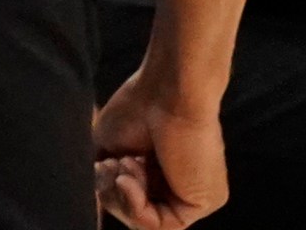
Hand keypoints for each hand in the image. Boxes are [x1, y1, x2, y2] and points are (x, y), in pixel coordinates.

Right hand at [93, 65, 228, 229]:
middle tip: (111, 164)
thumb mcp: (108, 151)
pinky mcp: (203, 202)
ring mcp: (192, 194)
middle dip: (114, 194)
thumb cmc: (138, 106)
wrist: (168, 88)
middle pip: (135, 214)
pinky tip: (131, 178)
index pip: (130, 200)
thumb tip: (103, 203)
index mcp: (160, 171)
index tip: (102, 163)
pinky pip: (163, 226)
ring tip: (123, 164)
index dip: (110, 190)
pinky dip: (137, 207)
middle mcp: (178, 185)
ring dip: (123, 198)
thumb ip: (107, 183)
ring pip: (147, 222)